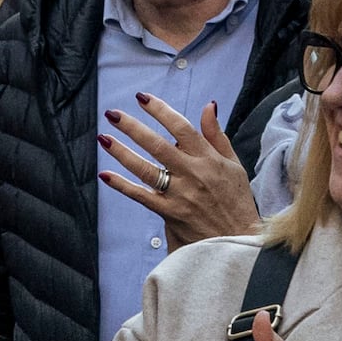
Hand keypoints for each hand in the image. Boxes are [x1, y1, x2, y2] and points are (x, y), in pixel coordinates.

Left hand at [98, 95, 260, 242]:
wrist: (238, 242)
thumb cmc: (237, 202)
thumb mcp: (234, 164)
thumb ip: (217, 135)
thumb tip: (208, 105)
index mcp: (208, 159)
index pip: (181, 127)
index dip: (160, 110)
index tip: (142, 98)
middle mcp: (193, 174)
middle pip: (158, 145)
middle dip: (133, 127)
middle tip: (113, 113)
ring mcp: (180, 194)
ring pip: (146, 169)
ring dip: (123, 153)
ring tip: (104, 138)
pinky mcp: (170, 213)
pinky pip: (142, 197)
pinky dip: (122, 186)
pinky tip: (106, 175)